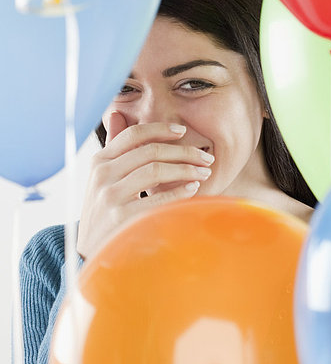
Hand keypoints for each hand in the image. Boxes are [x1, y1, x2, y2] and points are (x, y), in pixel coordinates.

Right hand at [77, 111, 213, 259]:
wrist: (92, 250)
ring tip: (204, 172)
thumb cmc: (105, 210)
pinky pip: (158, 198)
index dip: (161, 129)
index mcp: (99, 161)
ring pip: (156, 170)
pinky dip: (180, 191)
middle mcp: (103, 175)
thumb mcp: (103, 177)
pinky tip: (193, 188)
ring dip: (187, 169)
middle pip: (151, 151)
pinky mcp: (121, 217)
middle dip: (184, 152)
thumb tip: (117, 113)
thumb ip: (115, 148)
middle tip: (205, 158)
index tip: (183, 131)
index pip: (134, 135)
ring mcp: (110, 196)